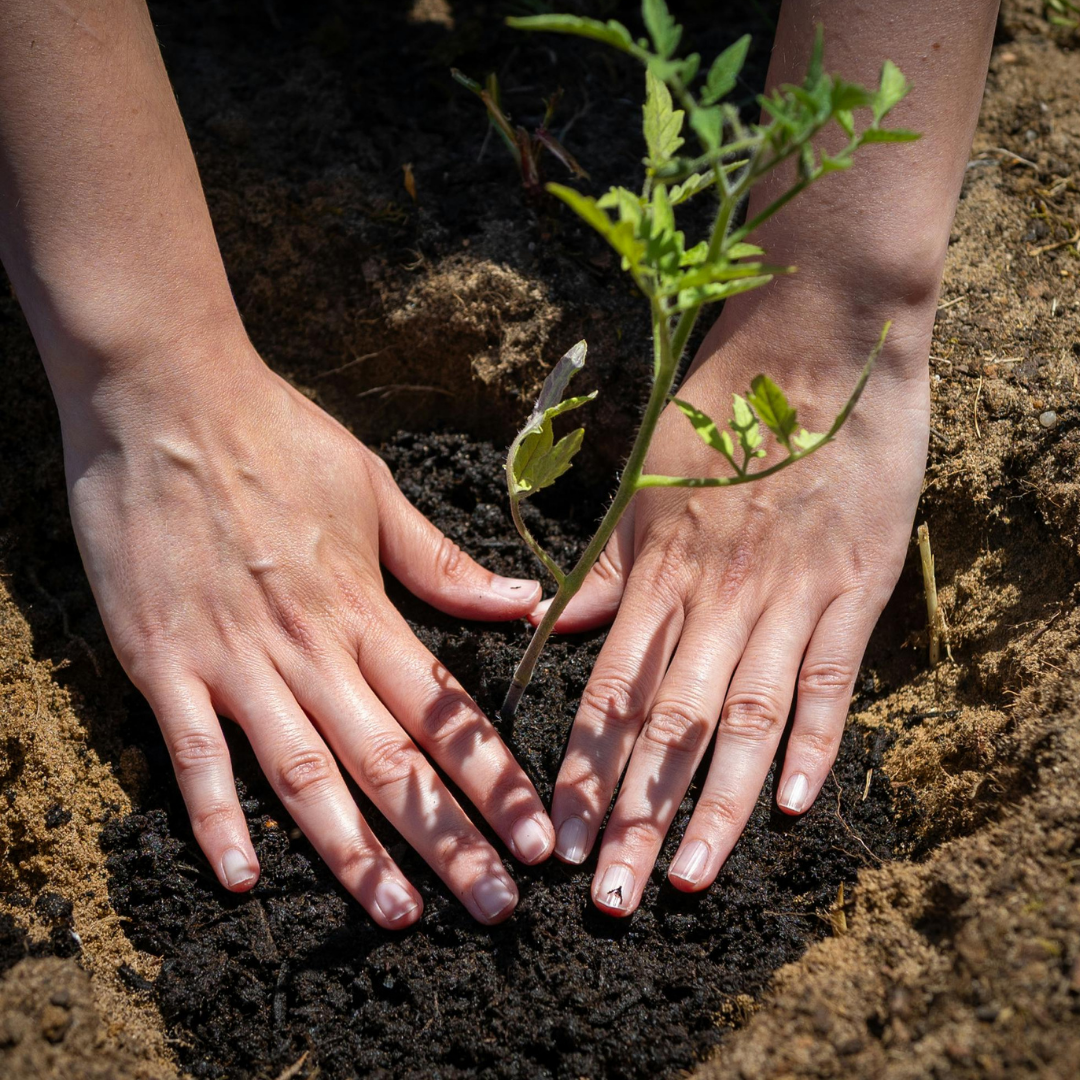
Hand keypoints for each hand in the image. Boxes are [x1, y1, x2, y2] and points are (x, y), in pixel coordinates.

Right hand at [61, 338, 553, 927]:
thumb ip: (442, 562)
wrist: (166, 397)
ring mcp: (233, 660)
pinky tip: (244, 878)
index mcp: (365, 606)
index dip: (495, 779)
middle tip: (496, 909)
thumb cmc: (276, 436)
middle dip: (448, 840)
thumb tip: (522, 602)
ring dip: (353, 852)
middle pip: (390, 760)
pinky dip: (216, 817)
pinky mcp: (162, 662)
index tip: (536, 837)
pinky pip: (193, 754)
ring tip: (400, 915)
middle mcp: (308, 646)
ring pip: (304, 774)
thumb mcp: (374, 489)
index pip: (445, 710)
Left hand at [537, 296, 929, 914]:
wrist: (818, 345)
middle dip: (638, 814)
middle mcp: (717, 595)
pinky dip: (815, 740)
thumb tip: (545, 625)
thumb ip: (603, 564)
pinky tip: (791, 804)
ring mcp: (790, 594)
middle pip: (669, 723)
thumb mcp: (645, 482)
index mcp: (660, 571)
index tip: (561, 837)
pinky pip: (831, 676)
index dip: (584, 768)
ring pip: (747, 717)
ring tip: (690, 877)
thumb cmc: (719, 412)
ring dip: (716, 802)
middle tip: (612, 896)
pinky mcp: (856, 586)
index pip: (611, 691)